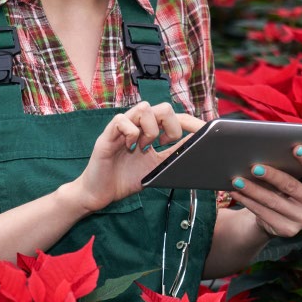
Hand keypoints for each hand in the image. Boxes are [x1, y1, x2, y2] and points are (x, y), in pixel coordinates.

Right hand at [74, 102, 204, 211]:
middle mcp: (137, 126)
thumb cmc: (125, 179)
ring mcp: (122, 128)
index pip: (173, 117)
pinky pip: (122, 120)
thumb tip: (196, 145)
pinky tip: (130, 147)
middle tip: (164, 145)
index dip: (189, 121)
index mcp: (149, 132)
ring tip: (144, 147)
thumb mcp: (157, 167)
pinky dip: (131, 133)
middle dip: (170, 126)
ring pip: (144, 108)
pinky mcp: (107, 135)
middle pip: (162, 107)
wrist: (100, 193)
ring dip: (150, 129)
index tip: (201, 132)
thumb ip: (174, 154)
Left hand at [229, 145, 301, 237]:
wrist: (280, 217)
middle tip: (254, 167)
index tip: (295, 148)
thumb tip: (267, 150)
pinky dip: (248, 202)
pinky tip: (237, 194)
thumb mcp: (295, 177)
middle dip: (271, 176)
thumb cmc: (288, 187)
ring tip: (237, 180)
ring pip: (274, 201)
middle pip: (291, 187)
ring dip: (253, 190)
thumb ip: (291, 165)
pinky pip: (264, 214)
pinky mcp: (288, 230)